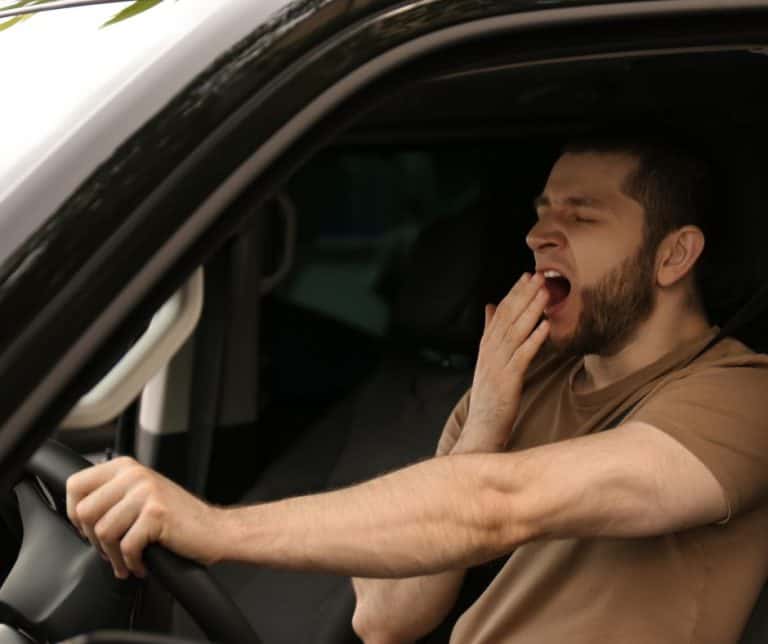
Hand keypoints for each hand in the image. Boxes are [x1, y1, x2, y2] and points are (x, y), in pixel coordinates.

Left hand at [66, 457, 225, 578]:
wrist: (213, 529)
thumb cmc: (177, 518)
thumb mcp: (141, 495)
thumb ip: (112, 494)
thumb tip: (76, 512)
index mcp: (126, 467)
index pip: (76, 484)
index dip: (74, 513)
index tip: (88, 528)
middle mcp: (135, 475)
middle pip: (84, 512)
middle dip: (94, 539)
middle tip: (111, 549)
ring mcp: (147, 493)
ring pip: (103, 532)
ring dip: (113, 556)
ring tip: (127, 560)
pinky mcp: (157, 513)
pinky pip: (126, 546)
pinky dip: (131, 562)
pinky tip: (141, 563)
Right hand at [454, 273, 548, 453]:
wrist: (481, 429)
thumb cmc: (489, 398)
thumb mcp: (488, 362)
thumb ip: (490, 334)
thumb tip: (490, 306)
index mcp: (486, 347)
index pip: (499, 313)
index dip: (513, 293)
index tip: (526, 276)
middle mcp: (489, 353)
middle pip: (507, 318)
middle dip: (523, 295)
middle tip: (539, 275)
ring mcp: (497, 366)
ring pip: (515, 332)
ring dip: (531, 311)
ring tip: (545, 294)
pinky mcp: (508, 381)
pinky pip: (522, 356)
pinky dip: (533, 340)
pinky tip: (545, 326)